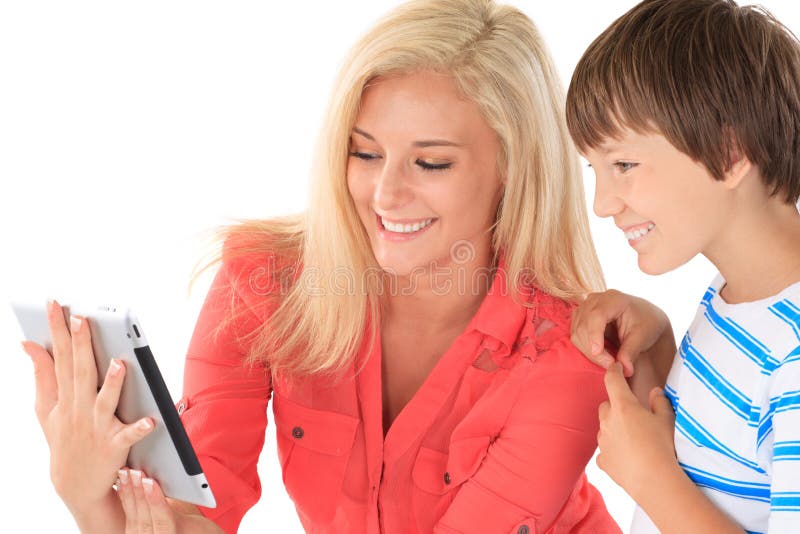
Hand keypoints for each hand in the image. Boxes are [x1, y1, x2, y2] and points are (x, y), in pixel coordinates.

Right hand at [21, 299, 153, 515]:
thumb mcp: (45, 408)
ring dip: (112, 384)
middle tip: (83, 318)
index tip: (56, 305)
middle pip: (81, 372)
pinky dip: (139, 429)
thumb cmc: (64, 438)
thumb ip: (41, 374)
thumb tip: (28, 342)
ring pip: (104, 402)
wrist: (75, 486)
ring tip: (120, 363)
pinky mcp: (114, 446)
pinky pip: (128, 436)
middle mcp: (78, 409)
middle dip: (81, 345)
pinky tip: (152, 420)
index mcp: (63, 397)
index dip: (57, 330)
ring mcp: (96, 428)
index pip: (60, 357)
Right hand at [116, 468, 222, 533]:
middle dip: (130, 491)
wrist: (206, 533)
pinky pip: (162, 520)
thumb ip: (151, 504)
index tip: (120, 475)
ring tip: (139, 475)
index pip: (130, 515)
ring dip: (140, 493)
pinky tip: (152, 484)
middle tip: (127, 470)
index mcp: (143, 533)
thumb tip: (138, 476)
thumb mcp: (164, 513)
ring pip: (144, 519)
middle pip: (135, 517)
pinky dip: (156, 501)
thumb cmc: (185, 522)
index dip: (123, 495)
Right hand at [571, 289, 671, 376]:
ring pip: (577, 332)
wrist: (644, 317)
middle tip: (610, 366)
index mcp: (614, 299)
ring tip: (607, 361)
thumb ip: (631, 352)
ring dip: (588, 350)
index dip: (594, 335)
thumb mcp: (643, 336)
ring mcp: (585, 307)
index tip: (597, 353)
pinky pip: (576, 335)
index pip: (596, 315)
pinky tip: (601, 354)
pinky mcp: (581, 317)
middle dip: (593, 349)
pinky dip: (586, 348)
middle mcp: (595, 300)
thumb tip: (624, 370)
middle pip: (584, 326)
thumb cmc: (646, 322)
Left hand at [596, 363, 677, 498]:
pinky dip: (614, 450)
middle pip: (607, 405)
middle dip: (617, 407)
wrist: (655, 481)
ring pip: (605, 428)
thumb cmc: (663, 446)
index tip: (617, 367)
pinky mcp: (602, 460)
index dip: (614, 370)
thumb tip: (654, 392)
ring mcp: (602, 441)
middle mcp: (607, 421)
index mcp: (623, 406)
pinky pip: (606, 450)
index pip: (612, 379)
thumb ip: (660, 402)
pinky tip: (629, 457)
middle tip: (634, 416)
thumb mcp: (667, 420)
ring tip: (635, 440)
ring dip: (615, 429)